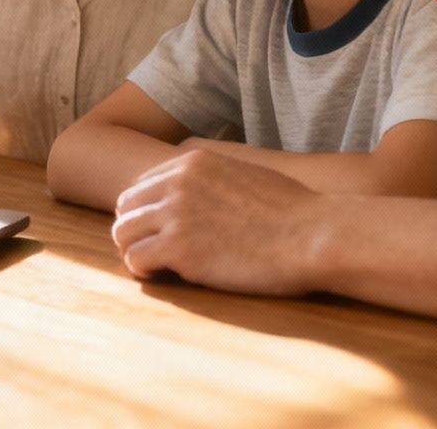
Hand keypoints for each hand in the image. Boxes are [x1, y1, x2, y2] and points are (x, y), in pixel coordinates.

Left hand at [110, 150, 324, 295]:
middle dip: (135, 230)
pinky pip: (136, 260)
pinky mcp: (179, 249)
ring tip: (156, 264)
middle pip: (126, 207)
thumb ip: (214, 180)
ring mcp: (176, 215)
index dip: (146, 210)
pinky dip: (144, 269)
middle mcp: (178, 183)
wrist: (313, 234)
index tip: (157, 229)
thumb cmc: (292, 212)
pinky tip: (162, 274)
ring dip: (135, 250)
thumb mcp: (247, 174)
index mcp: (193, 162)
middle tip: (152, 250)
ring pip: (123, 233)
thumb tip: (205, 197)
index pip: (142, 184)